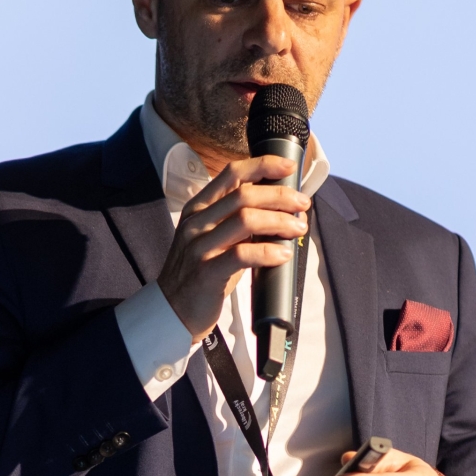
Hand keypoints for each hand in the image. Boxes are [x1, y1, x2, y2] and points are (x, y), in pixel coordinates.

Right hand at [156, 155, 310, 341]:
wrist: (173, 310)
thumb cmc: (201, 274)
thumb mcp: (213, 238)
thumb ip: (237, 221)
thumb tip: (282, 210)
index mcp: (198, 208)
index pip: (232, 174)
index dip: (263, 165)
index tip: (288, 167)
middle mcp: (197, 222)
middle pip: (244, 195)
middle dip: (280, 196)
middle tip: (302, 205)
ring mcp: (200, 246)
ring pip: (246, 220)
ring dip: (279, 221)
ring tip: (298, 228)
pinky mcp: (206, 272)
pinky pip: (242, 255)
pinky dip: (268, 252)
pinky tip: (283, 255)